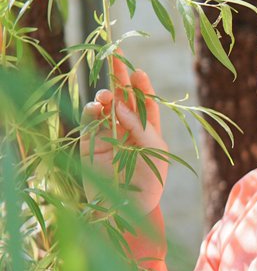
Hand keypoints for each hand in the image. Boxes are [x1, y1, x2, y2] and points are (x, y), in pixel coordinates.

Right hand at [80, 55, 167, 213]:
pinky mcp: (90, 144)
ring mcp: (108, 136)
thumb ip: (138, 126)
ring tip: (105, 96)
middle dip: (120, 79)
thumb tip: (117, 104)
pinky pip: (89, 122)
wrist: (127, 211)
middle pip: (124, 99)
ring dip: (105, 97)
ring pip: (105, 108)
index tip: (138, 71)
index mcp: (149, 131)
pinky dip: (91, 112)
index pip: (145, 103)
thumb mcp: (153, 151)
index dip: (142, 86)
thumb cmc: (149, 182)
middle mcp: (128, 130)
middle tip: (115, 59)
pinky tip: (96, 107)